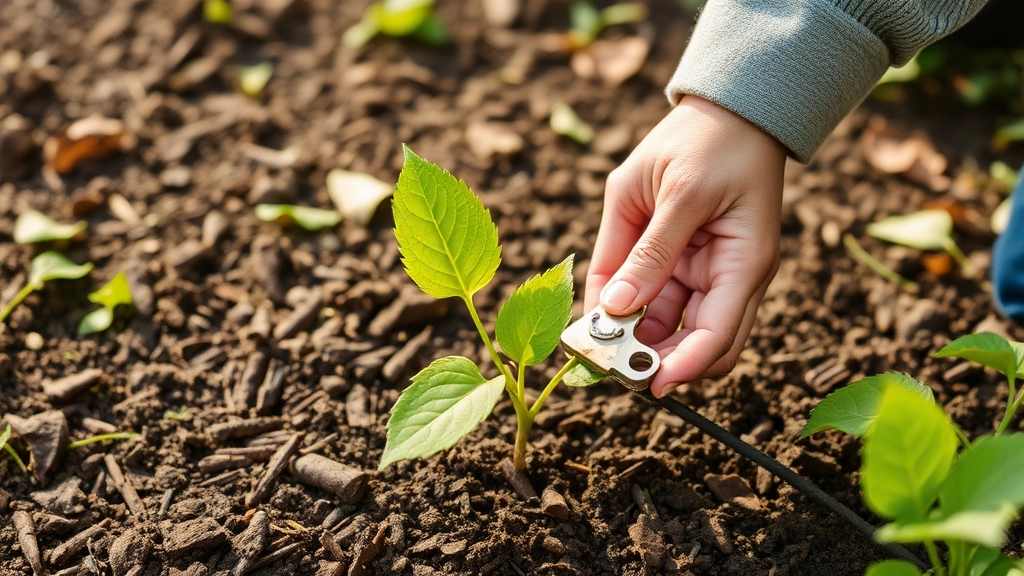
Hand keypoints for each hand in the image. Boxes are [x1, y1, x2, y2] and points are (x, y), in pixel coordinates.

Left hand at [585, 96, 785, 396]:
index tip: (645, 386)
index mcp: (743, 264)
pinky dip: (630, 312)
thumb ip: (647, 252)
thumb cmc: (708, 142)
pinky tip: (601, 317)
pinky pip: (657, 300)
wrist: (726, 109)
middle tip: (607, 369)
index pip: (718, 337)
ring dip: (638, 341)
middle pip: (697, 345)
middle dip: (655, 361)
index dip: (682, 368)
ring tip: (595, 345)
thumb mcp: (675, 192)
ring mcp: (708, 273)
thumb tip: (616, 308)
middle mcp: (730, 278)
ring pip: (672, 328)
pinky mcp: (684, 263)